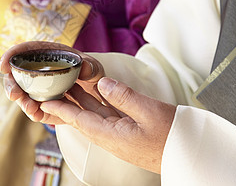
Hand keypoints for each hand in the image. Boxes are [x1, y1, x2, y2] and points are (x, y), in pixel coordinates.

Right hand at [0, 41, 104, 123]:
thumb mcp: (94, 67)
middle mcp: (38, 72)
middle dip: (12, 84)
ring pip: (23, 95)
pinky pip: (35, 110)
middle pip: (17, 75)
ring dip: (22, 102)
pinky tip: (36, 113)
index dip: (11, 55)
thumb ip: (91, 66)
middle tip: (14, 94)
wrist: (97, 93)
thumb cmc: (92, 73)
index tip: (3, 64)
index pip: (25, 51)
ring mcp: (39, 89)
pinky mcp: (44, 106)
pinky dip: (34, 112)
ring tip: (29, 107)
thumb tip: (84, 67)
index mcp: (47, 55)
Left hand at [40, 77, 175, 173]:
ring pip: (95, 114)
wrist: (191, 153)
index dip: (61, 109)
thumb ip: (123, 96)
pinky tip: (96, 91)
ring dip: (81, 100)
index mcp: (112, 135)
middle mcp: (112, 137)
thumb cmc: (173, 136)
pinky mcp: (128, 132)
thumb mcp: (149, 111)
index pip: (79, 120)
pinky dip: (98, 102)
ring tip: (68, 84)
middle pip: (83, 116)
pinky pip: (108, 114)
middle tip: (52, 87)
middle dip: (66, 102)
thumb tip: (102, 82)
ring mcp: (120, 135)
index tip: (44, 101)